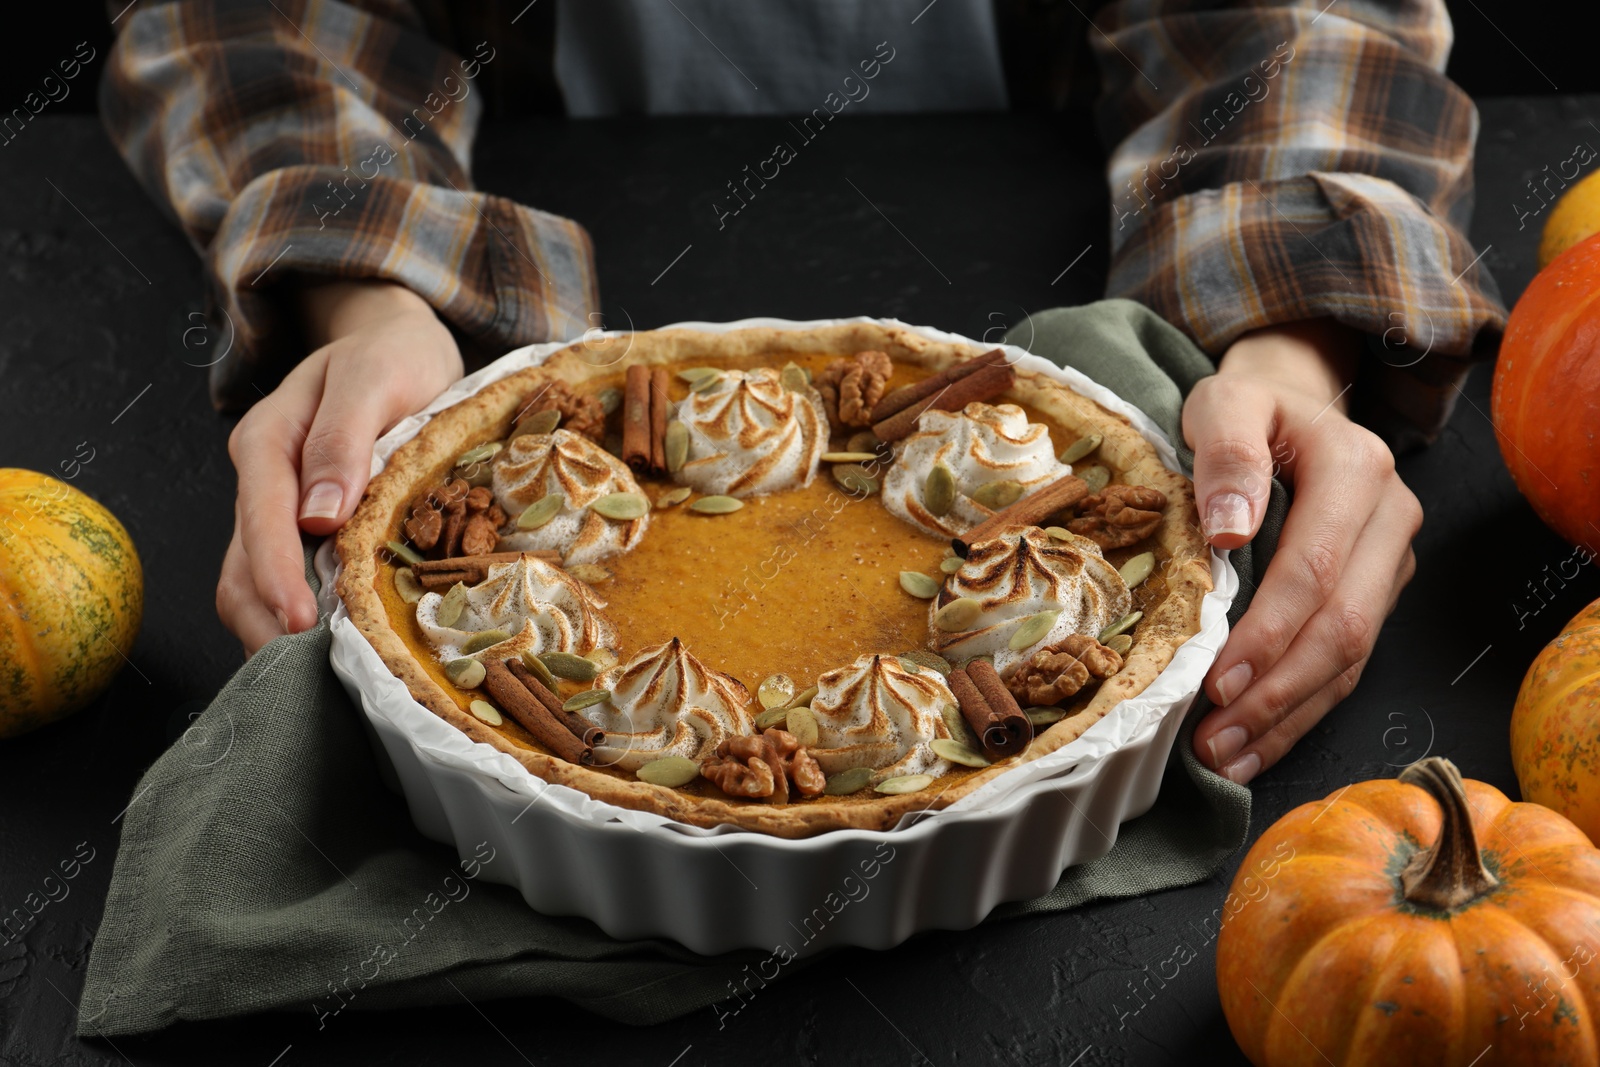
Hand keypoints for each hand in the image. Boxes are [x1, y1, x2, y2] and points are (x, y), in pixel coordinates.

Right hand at [218, 280, 462, 655]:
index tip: (300, 621)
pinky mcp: (303, 531)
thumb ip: (344, 438)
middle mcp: (263, 481)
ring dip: (278, 631)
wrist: (399, 344)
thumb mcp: (375, 376)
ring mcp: (278, 510)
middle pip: (242, 567)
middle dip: (269, 622)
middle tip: (314, 673)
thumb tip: (320, 515)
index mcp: (268, 441)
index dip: (275, 574)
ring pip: (254, 585)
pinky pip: (286, 583)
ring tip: (322, 675)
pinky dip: (298, 619)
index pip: (259, 517)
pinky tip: (333, 650)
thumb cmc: (392, 356)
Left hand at [1182, 319, 1421, 783]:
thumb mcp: (1225, 403)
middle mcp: (1390, 519)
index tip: (1217, 682)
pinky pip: (1347, 664)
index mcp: (1356, 470)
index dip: (1269, 633)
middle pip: (1342, 626)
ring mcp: (1392, 562)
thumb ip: (1225, 452)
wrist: (1293, 405)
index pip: (1314, 570)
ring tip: (1225, 756)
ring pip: (1350, 657)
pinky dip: (1301, 711)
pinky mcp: (1379, 593)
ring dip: (1287, 716)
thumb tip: (1230, 526)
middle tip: (1214, 741)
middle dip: (1277, 693)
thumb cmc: (1248, 408)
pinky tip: (1256, 745)